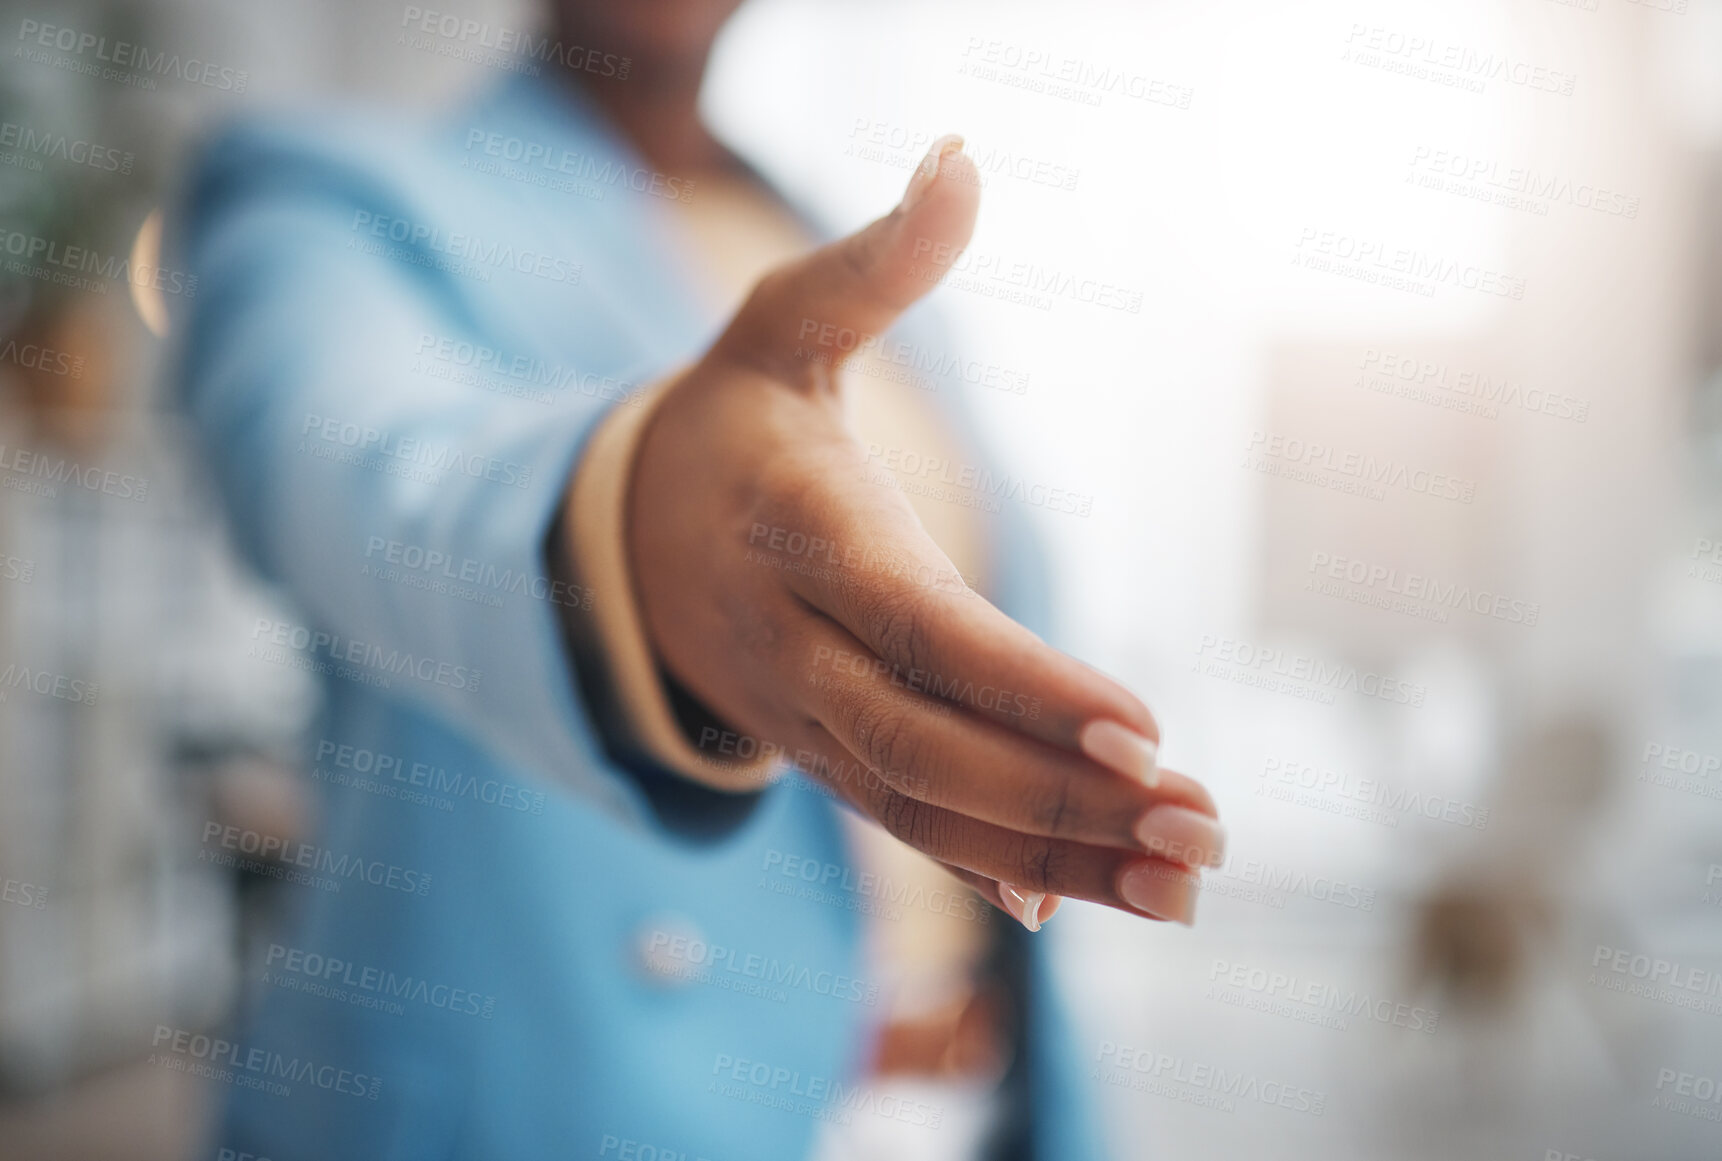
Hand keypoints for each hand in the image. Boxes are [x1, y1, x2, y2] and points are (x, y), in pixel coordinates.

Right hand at [622, 137, 1223, 926]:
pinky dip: (991, 868)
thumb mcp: (778, 324)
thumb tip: (965, 155)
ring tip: (1187, 883)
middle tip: (1206, 828)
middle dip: (1068, 798)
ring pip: (927, 809)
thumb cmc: (730, 420)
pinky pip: (905, 827)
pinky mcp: (820, 755)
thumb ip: (874, 261)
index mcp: (794, 533)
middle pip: (928, 745)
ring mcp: (802, 717)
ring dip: (1059, 854)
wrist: (621, 537)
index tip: (1145, 728)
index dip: (1024, 684)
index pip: (917, 625)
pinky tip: (1082, 898)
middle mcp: (792, 646)